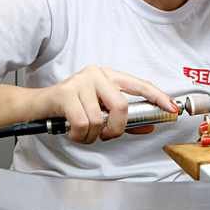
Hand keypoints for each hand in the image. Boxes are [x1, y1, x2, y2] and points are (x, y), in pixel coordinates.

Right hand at [35, 65, 176, 143]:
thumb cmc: (71, 108)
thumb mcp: (100, 110)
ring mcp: (81, 82)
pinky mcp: (66, 93)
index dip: (158, 96)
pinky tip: (73, 131)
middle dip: (116, 129)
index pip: (140, 84)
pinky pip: (83, 123)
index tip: (172, 108)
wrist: (37, 106)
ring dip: (92, 135)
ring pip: (100, 120)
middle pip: (121, 106)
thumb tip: (149, 125)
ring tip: (83, 132)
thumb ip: (124, 118)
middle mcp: (97, 74)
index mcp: (109, 76)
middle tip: (106, 135)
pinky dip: (79, 135)